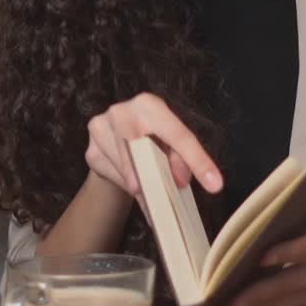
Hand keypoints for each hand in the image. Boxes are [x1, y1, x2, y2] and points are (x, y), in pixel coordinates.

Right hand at [85, 92, 223, 202]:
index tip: (215, 184)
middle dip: (154, 170)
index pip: (177, 133)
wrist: (115, 146)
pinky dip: (128, 188)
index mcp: (149, 104)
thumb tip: (180, 180)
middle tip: (168, 193)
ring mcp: (101, 129)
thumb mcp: (170, 146)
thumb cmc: (149, 143)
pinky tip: (137, 192)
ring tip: (157, 201)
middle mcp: (122, 111)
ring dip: (143, 184)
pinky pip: (113, 176)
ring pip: (125, 164)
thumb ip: (180, 159)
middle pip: (140, 144)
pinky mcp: (90, 152)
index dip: (198, 160)